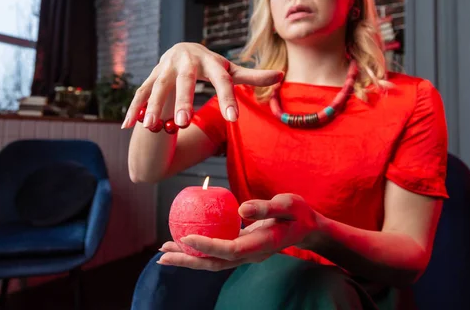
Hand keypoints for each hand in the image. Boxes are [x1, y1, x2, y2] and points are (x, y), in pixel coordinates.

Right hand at [121, 42, 282, 129]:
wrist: (182, 49)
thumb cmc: (212, 66)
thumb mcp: (230, 70)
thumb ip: (252, 75)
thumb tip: (281, 75)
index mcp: (210, 61)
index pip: (222, 80)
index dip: (227, 99)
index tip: (233, 120)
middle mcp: (186, 62)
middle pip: (185, 81)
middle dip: (183, 100)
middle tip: (184, 122)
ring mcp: (165, 68)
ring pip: (158, 86)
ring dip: (154, 105)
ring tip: (151, 125)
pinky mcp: (150, 77)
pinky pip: (140, 93)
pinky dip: (134, 109)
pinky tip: (129, 126)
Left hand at [157, 194, 319, 270]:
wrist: (307, 228)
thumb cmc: (299, 213)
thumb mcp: (288, 204)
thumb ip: (266, 207)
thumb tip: (241, 208)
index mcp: (262, 245)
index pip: (229, 250)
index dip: (206, 246)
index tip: (185, 237)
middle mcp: (251, 254)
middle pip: (214, 263)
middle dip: (187, 260)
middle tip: (162, 255)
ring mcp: (246, 254)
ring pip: (213, 261)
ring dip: (188, 258)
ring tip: (163, 252)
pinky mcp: (242, 248)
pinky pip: (217, 252)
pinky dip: (199, 248)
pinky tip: (184, 239)